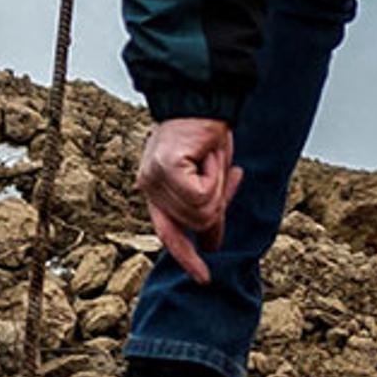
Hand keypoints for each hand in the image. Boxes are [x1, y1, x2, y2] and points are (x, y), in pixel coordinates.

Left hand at [139, 117, 241, 286]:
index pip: (169, 233)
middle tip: (227, 173)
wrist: (205, 98)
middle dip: (219, 203)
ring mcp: (154, 178)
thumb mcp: (210, 179)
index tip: (203, 278)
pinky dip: (216, 176)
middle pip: (195, 224)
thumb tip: (212, 243)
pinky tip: (211, 156)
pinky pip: (202, 194)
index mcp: (155, 190)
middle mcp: (149, 186)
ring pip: (201, 211)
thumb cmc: (206, 134)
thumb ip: (208, 210)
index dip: (186, 257)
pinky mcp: (166, 169)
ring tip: (214, 160)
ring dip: (219, 186)